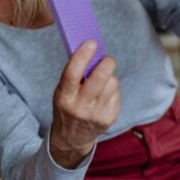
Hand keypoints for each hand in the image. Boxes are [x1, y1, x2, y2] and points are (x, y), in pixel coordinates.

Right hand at [50, 41, 119, 168]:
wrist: (72, 137)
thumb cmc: (67, 106)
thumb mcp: (62, 92)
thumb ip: (74, 74)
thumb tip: (89, 50)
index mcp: (64, 98)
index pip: (73, 74)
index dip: (83, 56)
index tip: (91, 43)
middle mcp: (80, 107)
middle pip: (100, 78)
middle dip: (106, 62)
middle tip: (106, 58)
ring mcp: (97, 114)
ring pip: (112, 83)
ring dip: (109, 76)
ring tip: (102, 80)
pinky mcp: (110, 117)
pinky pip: (117, 93)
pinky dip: (112, 89)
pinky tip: (105, 93)